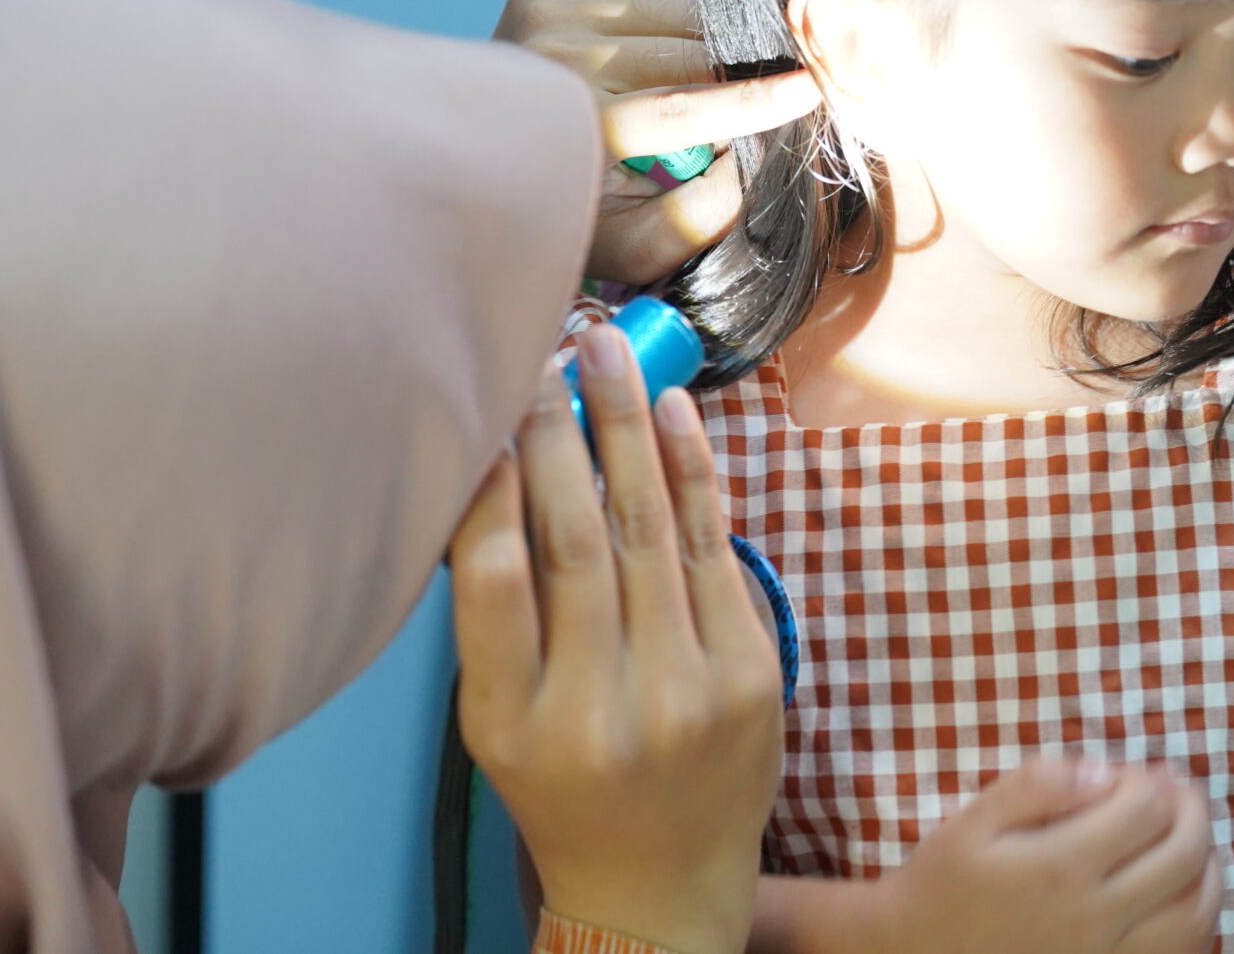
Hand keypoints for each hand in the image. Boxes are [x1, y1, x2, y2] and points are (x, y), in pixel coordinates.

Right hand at [449, 323, 784, 953]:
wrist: (662, 882)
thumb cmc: (561, 786)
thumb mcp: (494, 722)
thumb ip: (493, 616)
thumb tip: (489, 472)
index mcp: (516, 720)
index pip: (495, 584)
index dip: (488, 486)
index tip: (483, 407)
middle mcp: (602, 706)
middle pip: (576, 541)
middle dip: (556, 432)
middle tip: (546, 350)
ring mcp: (687, 689)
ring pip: (650, 529)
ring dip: (626, 427)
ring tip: (606, 350)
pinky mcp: (750, 672)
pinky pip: (713, 546)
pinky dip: (691, 471)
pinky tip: (669, 411)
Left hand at [493, 0, 818, 283]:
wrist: (484, 149)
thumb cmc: (570, 202)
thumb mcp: (632, 242)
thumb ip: (699, 218)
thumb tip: (750, 164)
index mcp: (578, 130)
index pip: (681, 111)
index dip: (752, 101)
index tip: (809, 88)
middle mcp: (554, 63)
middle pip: (688, 55)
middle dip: (730, 75)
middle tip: (738, 103)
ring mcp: (541, 16)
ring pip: (671, 12)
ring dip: (692, 47)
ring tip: (666, 87)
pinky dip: (652, 23)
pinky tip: (624, 61)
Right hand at [848, 755, 1222, 953]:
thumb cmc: (943, 884)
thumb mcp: (973, 820)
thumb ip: (1037, 785)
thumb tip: (1102, 771)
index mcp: (1062, 867)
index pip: (1146, 811)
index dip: (1153, 782)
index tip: (1139, 772)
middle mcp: (1097, 917)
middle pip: (1183, 857)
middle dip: (1193, 814)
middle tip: (1182, 794)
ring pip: (1195, 914)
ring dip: (1209, 869)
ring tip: (1195, 841)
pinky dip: (1197, 920)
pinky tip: (1184, 896)